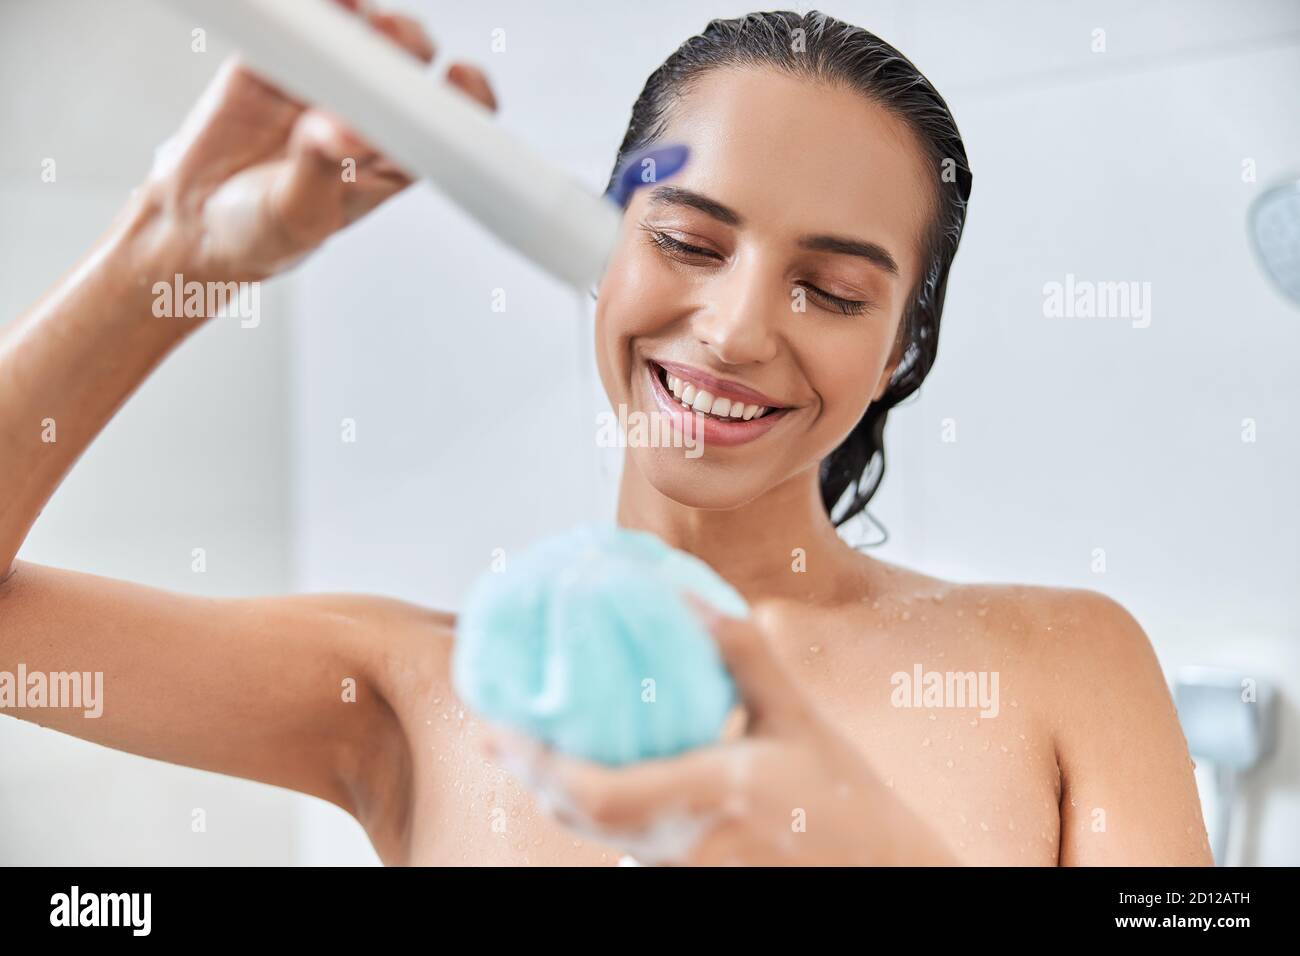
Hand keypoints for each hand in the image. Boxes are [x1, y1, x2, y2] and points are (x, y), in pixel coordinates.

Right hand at [137, 0, 495, 282]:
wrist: (196, 219)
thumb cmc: (265, 232)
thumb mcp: (296, 215)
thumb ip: (318, 172)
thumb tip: (335, 134)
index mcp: (393, 158)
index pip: (446, 121)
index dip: (465, 94)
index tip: (461, 74)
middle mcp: (368, 111)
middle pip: (407, 58)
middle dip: (404, 40)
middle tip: (385, 33)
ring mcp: (325, 77)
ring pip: (359, 27)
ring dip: (358, 11)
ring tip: (346, 7)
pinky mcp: (280, 54)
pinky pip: (303, 16)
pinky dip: (313, 5)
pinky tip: (315, 4)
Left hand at [481, 596, 959, 865]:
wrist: (887, 882)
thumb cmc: (852, 806)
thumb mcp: (803, 720)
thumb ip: (746, 656)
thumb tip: (692, 597)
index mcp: (713, 795)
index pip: (596, 791)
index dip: (536, 762)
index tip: (497, 728)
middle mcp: (687, 844)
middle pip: (579, 817)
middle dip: (529, 773)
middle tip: (494, 730)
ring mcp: (685, 870)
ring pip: (597, 835)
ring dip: (556, 790)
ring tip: (526, 745)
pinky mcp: (690, 881)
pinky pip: (625, 844)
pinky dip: (593, 808)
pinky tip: (586, 773)